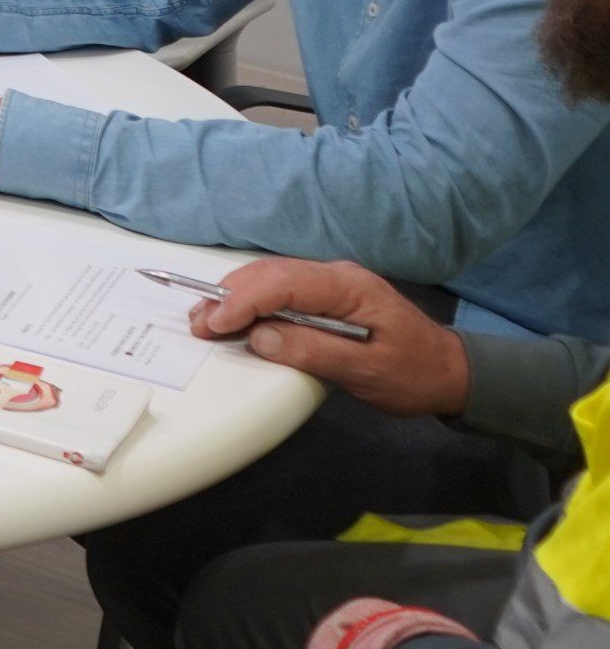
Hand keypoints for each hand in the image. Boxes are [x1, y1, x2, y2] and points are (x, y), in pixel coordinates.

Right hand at [193, 259, 465, 418]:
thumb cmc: (415, 375)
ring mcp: (331, 284)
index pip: (285, 282)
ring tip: (205, 321)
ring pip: (271, 278)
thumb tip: (260, 337)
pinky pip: (280, 290)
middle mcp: (337, 276)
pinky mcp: (326, 297)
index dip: (244, 300)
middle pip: (271, 273)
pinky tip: (235, 318)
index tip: (214, 324)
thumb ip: (315, 351)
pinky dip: (251, 302)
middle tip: (197, 325)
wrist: (450, 373)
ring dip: (235, 297)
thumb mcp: (368, 372)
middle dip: (229, 296)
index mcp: (350, 288)